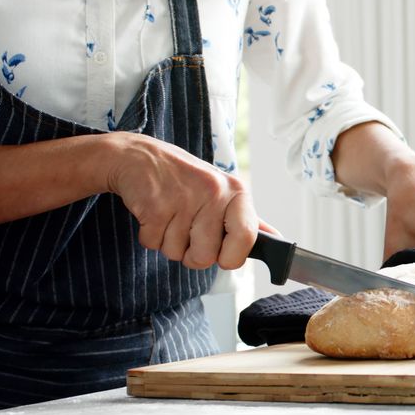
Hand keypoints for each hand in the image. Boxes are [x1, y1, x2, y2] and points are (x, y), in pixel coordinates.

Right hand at [103, 132, 260, 269]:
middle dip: (192, 254)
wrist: (137, 156)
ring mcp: (183, 199)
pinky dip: (149, 236)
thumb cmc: (185, 178)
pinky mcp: (154, 206)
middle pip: (206, 258)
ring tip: (169, 215)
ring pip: (176, 254)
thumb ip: (247, 219)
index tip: (223, 254)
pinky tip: (153, 213)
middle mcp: (214, 193)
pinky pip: (153, 244)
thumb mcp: (222, 191)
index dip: (232, 257)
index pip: (247, 238)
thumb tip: (277, 240)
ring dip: (168, 243)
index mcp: (236, 192)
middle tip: (187, 230)